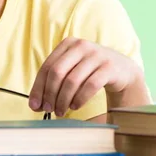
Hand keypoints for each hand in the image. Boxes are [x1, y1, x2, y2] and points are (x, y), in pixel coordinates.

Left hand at [28, 37, 145, 115]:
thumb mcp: (70, 72)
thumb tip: (34, 105)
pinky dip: (79, 99)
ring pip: (72, 81)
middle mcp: (81, 46)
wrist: (121, 71)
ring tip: (61, 111)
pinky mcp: (109, 67)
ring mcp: (96, 55)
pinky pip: (90, 86)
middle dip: (50, 94)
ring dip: (63, 100)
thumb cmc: (89, 72)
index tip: (34, 105)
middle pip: (57, 73)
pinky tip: (75, 106)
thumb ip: (52, 84)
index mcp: (67, 44)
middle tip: (48, 110)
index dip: (38, 88)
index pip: (47, 67)